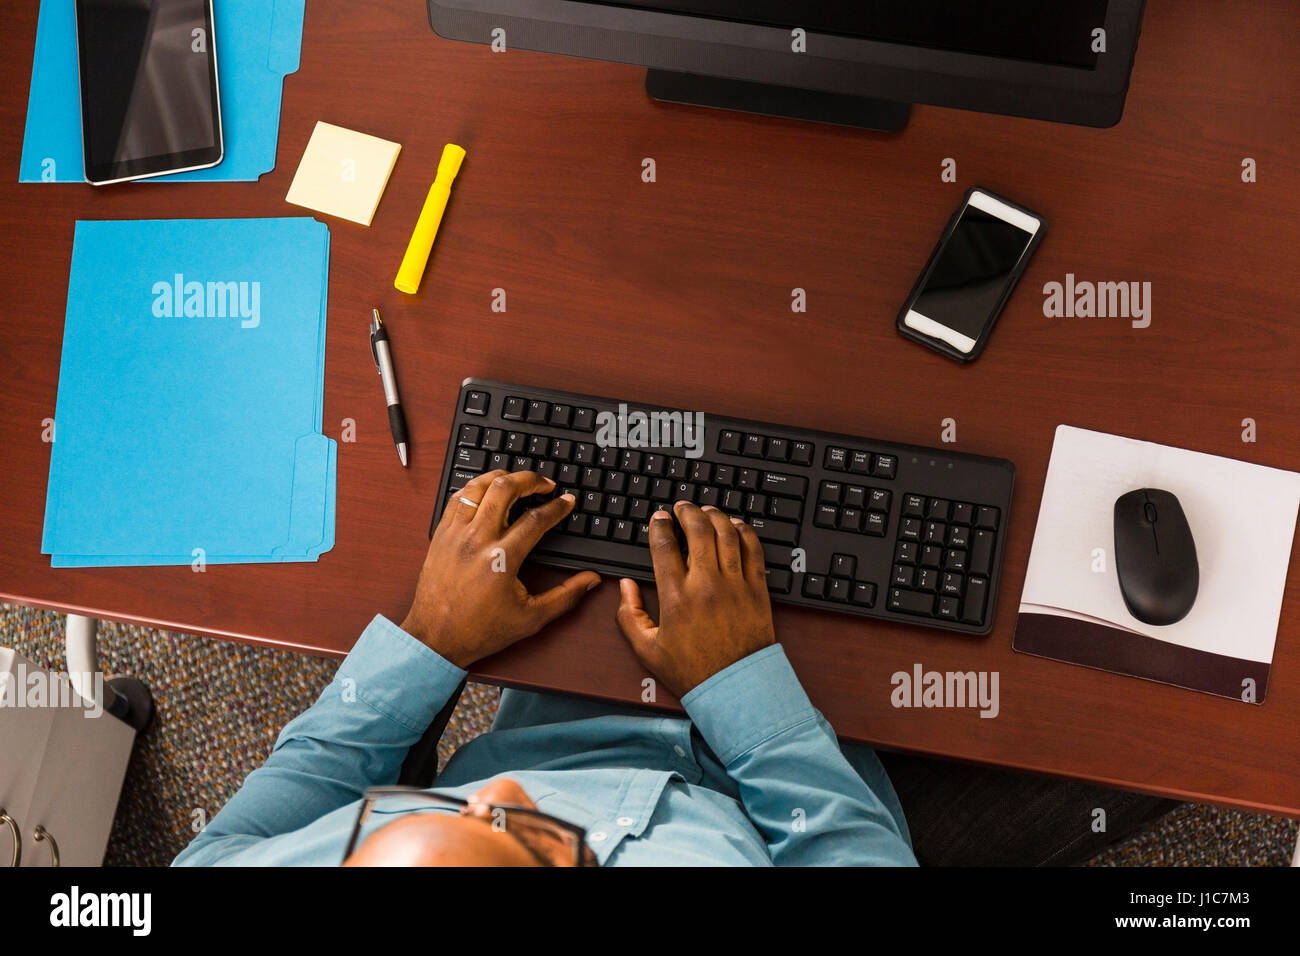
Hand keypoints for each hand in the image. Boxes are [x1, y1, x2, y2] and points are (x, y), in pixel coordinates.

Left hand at [401, 470, 599, 667]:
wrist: (435, 638)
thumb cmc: (480, 630)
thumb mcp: (531, 618)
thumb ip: (565, 596)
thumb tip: (591, 580)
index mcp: (501, 559)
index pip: (535, 519)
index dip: (557, 507)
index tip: (567, 501)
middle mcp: (476, 540)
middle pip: (504, 489)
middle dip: (529, 479)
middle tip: (544, 483)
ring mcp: (455, 534)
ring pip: (477, 487)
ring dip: (500, 477)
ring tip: (517, 480)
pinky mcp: (440, 535)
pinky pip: (457, 498)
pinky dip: (475, 488)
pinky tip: (486, 491)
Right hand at [616, 501, 775, 697]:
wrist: (735, 688)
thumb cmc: (692, 671)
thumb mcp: (647, 649)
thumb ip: (630, 615)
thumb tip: (625, 586)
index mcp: (676, 597)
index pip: (665, 546)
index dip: (660, 526)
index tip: (659, 519)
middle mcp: (706, 585)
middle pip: (698, 530)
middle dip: (688, 511)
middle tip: (682, 506)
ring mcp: (735, 585)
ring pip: (727, 534)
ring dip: (715, 516)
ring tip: (707, 510)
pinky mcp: (757, 590)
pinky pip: (753, 550)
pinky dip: (745, 532)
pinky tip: (736, 526)